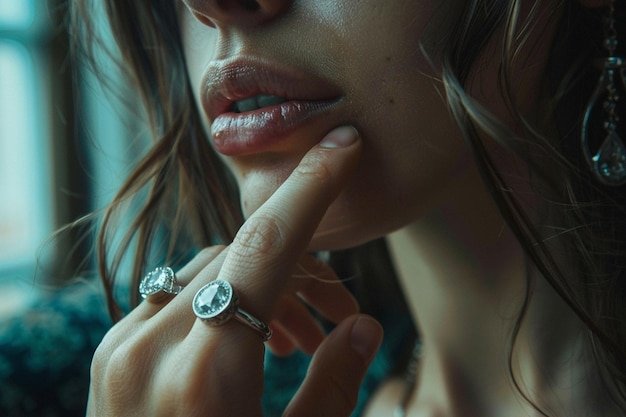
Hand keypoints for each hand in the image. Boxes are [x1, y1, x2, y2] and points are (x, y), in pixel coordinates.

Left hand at [87, 126, 383, 416]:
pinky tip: (251, 337)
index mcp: (204, 375)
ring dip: (262, 281)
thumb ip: (332, 389)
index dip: (312, 188)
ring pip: (208, 268)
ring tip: (303, 333)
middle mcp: (151, 348)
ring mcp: (122, 348)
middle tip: (339, 305)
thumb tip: (362, 327)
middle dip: (301, 264)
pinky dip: (224, 298)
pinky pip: (179, 296)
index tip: (342, 146)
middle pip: (242, 255)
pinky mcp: (112, 356)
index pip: (268, 246)